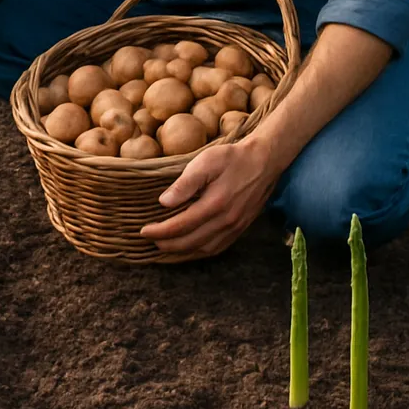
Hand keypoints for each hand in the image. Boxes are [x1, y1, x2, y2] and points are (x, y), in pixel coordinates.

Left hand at [138, 135, 279, 256]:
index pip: (180, 226)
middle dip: (167, 244)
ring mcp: (235, 227)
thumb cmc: (232, 158)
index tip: (143, 231)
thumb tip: (163, 202)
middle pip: (191, 242)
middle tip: (150, 240)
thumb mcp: (206, 161)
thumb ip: (185, 184)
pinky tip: (191, 246)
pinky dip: (200, 250)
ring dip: (183, 251)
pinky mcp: (241, 227)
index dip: (160, 231)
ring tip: (166, 245)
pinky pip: (218, 247)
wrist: (264, 161)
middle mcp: (226, 221)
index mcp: (215, 205)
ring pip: (204, 248)